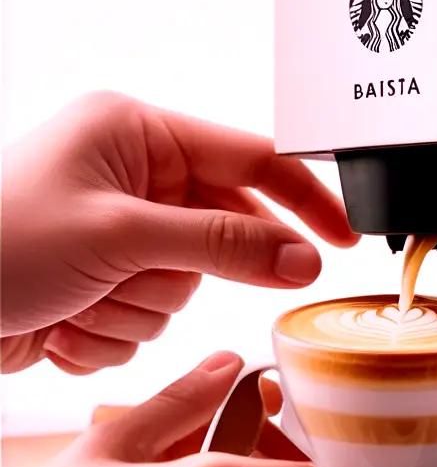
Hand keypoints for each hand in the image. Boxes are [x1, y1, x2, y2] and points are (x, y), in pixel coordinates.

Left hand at [0, 92, 355, 373]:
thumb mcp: (119, 235)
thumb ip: (222, 244)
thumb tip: (301, 257)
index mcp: (136, 133)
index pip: (250, 158)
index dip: (304, 198)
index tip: (346, 236)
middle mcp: (131, 176)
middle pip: (220, 233)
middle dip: (181, 273)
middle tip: (156, 285)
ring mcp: (118, 231)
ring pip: (185, 286)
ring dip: (137, 309)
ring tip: (79, 302)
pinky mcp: (102, 280)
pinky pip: (149, 317)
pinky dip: (111, 333)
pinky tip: (61, 323)